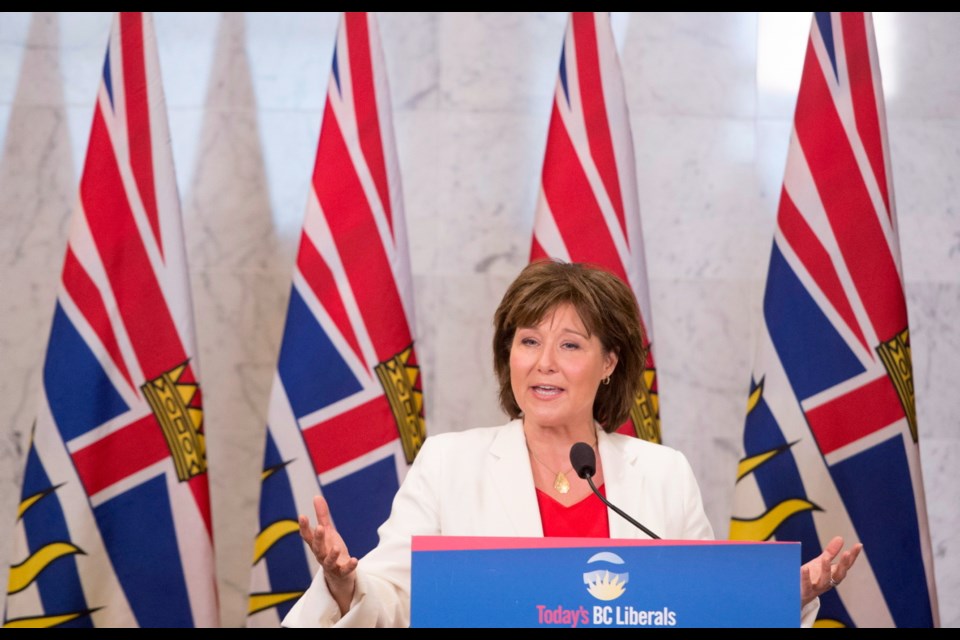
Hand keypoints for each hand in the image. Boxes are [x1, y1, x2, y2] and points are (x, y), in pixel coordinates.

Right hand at [299, 494, 358, 613]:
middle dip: (318, 538)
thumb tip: (316, 496)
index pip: (308, 536)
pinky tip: (355, 560)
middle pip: (318, 548)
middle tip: (320, 528)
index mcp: (317, 545)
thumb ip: (322, 516)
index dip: (304, 527)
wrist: (340, 575)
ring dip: (332, 555)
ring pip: (328, 561)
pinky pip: (345, 570)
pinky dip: (349, 566)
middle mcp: (322, 555)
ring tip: (337, 547)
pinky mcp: (342, 573)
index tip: (302, 516)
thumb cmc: (331, 550)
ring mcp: (331, 565)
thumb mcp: (328, 532)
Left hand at [800, 535, 862, 605]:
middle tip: (847, 553)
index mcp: (834, 575)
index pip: (846, 565)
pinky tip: (804, 568)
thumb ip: (831, 552)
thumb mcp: (821, 562)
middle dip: (844, 564)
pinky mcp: (806, 590)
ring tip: (825, 558)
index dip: (853, 556)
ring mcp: (817, 587)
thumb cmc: (813, 577)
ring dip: (826, 569)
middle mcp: (829, 582)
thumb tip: (841, 538)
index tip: (859, 545)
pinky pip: (807, 584)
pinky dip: (806, 577)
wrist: (799, 594)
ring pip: (825, 580)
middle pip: (839, 574)